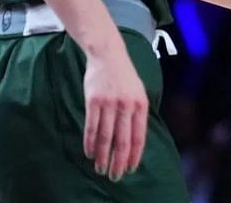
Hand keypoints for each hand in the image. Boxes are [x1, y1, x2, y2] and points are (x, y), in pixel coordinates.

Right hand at [82, 46, 147, 180]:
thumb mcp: (139, 93)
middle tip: (115, 176)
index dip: (134, 155)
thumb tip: (135, 141)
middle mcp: (126, 106)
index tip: (130, 169)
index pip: (139, 137)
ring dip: (102, 156)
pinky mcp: (93, 101)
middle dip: (118, 162)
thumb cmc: (125, 77)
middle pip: (122, 141)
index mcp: (141, 105)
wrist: (109, 55)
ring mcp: (109, 103)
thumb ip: (138, 114)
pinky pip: (91, 127)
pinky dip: (90, 143)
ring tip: (100, 169)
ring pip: (105, 137)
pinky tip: (89, 153)